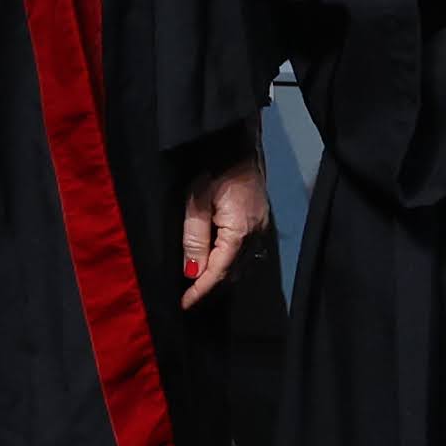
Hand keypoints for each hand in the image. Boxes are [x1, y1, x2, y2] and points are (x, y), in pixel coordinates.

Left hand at [180, 153, 270, 308]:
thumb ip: (194, 239)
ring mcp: (261, 227)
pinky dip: (229, 261)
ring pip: (240, 263)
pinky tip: (215, 261)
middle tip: (187, 295)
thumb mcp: (196, 202)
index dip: (201, 290)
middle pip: (232, 271)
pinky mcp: (260, 220)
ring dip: (220, 275)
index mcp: (240, 231)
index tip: (184, 304)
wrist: (238, 141)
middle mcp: (256, 234)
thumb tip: (192, 273)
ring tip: (198, 282)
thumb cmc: (213, 166)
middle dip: (210, 285)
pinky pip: (245, 251)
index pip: (219, 271)